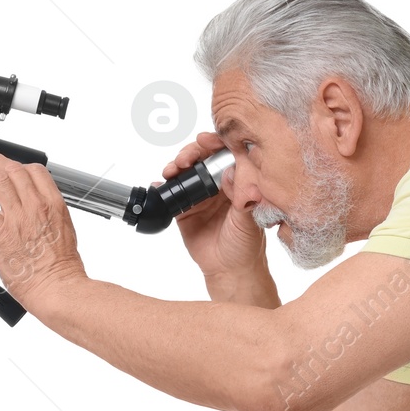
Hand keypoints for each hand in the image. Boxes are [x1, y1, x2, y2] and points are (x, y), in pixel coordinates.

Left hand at [0, 150, 86, 315]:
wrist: (56, 287)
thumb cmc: (61, 267)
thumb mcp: (64, 232)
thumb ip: (49, 217)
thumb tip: (38, 212)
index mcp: (53, 205)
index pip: (36, 171)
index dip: (18, 163)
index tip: (8, 164)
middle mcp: (35, 206)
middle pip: (14, 170)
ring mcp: (17, 217)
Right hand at [160, 132, 267, 281]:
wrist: (229, 270)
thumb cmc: (246, 244)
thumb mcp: (248, 218)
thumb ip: (242, 195)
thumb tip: (232, 171)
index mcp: (237, 181)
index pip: (225, 153)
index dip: (215, 142)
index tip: (206, 140)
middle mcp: (217, 184)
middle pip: (202, 157)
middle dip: (192, 152)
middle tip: (186, 159)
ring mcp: (199, 195)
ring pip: (185, 172)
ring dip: (176, 166)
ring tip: (173, 170)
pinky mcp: (184, 209)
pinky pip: (171, 193)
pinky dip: (163, 186)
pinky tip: (161, 184)